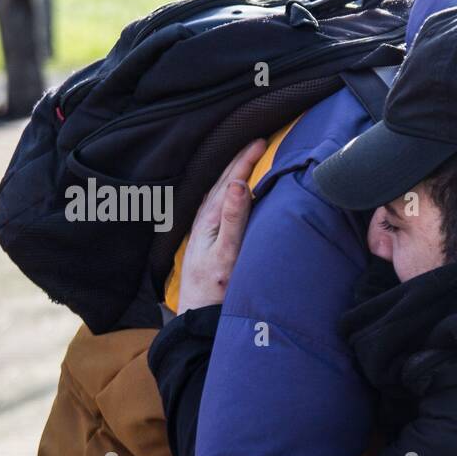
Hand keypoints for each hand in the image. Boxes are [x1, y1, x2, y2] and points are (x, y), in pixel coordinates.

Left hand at [176, 139, 267, 313]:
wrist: (197, 314)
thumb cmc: (215, 287)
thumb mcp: (227, 252)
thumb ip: (233, 218)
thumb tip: (239, 184)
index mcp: (211, 218)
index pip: (230, 180)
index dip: (244, 159)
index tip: (259, 141)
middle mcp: (206, 219)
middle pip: (223, 182)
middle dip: (239, 161)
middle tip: (256, 142)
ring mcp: (207, 229)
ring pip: (221, 193)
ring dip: (234, 174)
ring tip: (247, 161)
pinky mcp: (210, 239)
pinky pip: (222, 205)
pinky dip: (231, 193)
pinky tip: (235, 195)